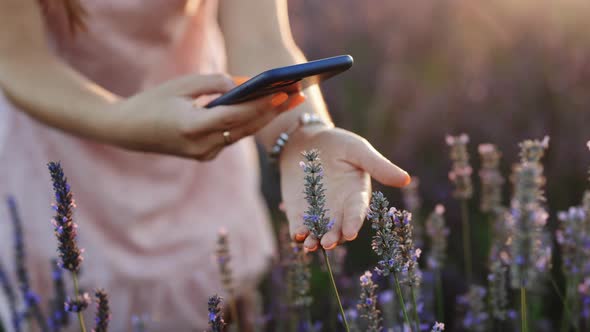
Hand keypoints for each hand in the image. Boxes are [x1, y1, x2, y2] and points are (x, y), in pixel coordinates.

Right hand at [104, 74, 304, 159]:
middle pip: (245, 128)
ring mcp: (203, 155)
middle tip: (297, 95)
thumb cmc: (153, 102)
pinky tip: (265, 111)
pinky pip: (231, 139)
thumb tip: (244, 85)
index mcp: (191, 128)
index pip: (235, 116)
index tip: (284, 92)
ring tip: (287, 101)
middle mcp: (201, 147)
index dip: (262, 105)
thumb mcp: (181, 85)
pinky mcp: (205, 156)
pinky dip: (247, 124)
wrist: (128, 132)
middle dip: (273, 111)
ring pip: (241, 135)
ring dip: (264, 119)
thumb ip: (214, 83)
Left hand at [280, 126, 409, 249]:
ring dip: (314, 240)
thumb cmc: (338, 143)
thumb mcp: (358, 150)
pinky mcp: (300, 212)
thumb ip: (379, 166)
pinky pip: (299, 226)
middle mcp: (339, 209)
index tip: (350, 233)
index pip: (356, 213)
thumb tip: (406, 179)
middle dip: (333, 238)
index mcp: (357, 196)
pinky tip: (296, 235)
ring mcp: (319, 212)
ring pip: (318, 232)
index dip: (353, 223)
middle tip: (327, 244)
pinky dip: (298, 233)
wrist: (307, 140)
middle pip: (338, 229)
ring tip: (309, 245)